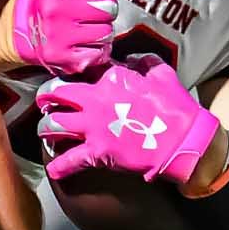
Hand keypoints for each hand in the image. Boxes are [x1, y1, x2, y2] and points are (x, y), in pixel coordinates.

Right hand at [10, 0, 126, 75]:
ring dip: (103, 30)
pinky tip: (86, 43)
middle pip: (108, 9)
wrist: (24, 28)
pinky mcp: (64, 59)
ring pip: (107, 33)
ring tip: (89, 27)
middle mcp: (55, 10)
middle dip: (105, 10)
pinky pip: (101, 54)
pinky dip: (99, 50)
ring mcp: (58, 36)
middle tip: (93, 11)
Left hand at [36, 55, 221, 184]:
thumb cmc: (175, 106)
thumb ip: (144, 61)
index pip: (80, 70)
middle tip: (44, 101)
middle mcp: (95, 100)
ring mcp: (93, 127)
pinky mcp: (97, 152)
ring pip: (53, 124)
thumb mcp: (162, 73)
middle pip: (55, 93)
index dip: (71, 73)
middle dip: (45, 96)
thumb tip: (132, 59)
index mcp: (110, 79)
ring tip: (45, 131)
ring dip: (45, 128)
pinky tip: (53, 170)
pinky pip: (69, 161)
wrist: (183, 140)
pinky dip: (59, 167)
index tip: (68, 78)